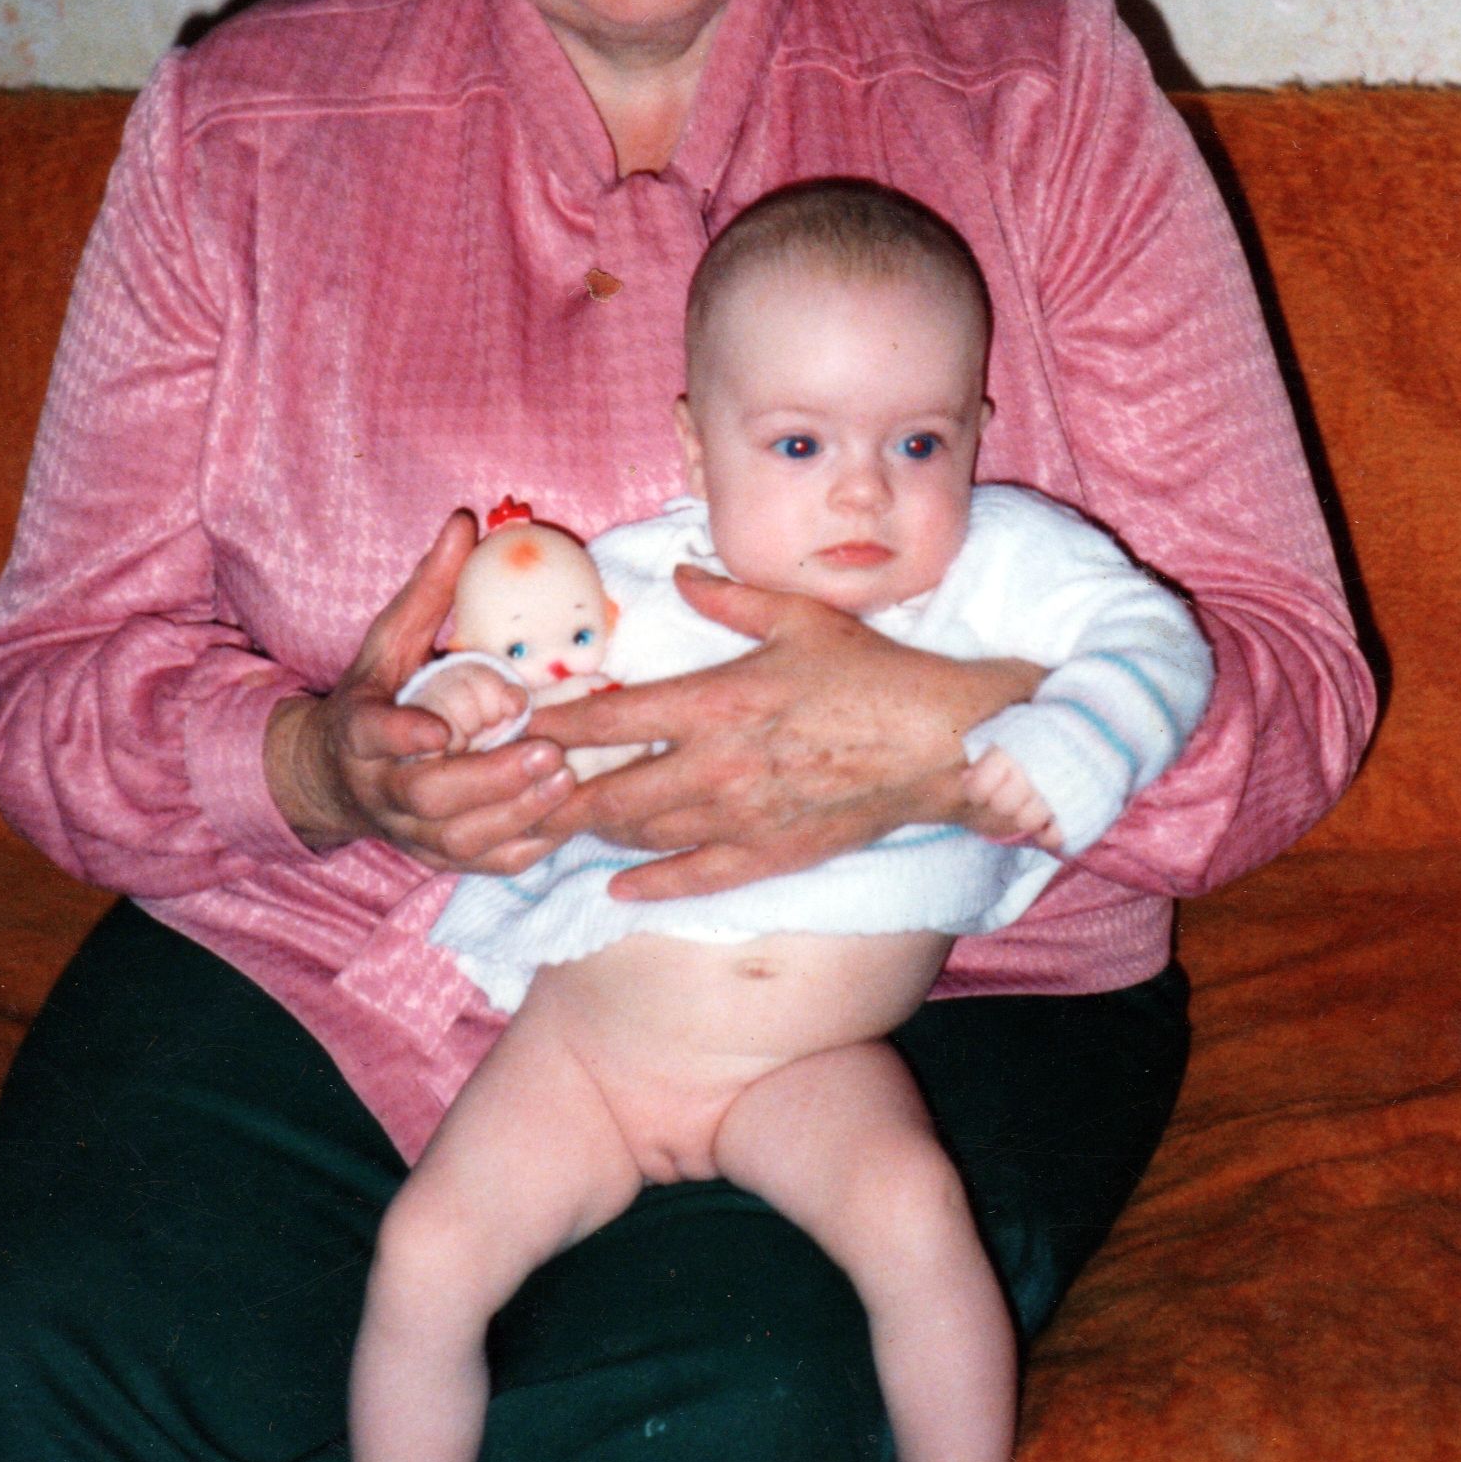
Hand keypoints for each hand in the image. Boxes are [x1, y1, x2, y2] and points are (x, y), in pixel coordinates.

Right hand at [264, 515, 578, 874]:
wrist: (336, 778)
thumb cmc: (375, 697)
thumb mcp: (389, 640)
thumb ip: (428, 588)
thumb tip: (465, 522)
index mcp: (361, 730)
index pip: (375, 736)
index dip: (403, 736)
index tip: (438, 730)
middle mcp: (381, 788)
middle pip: (428, 797)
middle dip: (488, 779)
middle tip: (546, 753)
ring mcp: (410, 832)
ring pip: (460, 840)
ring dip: (516, 814)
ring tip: (567, 781)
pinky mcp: (439, 858)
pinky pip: (484, 864)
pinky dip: (527, 847)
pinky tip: (567, 818)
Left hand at [526, 564, 1043, 899]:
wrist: (941, 743)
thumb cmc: (873, 673)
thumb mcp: (799, 617)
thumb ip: (728, 597)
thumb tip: (677, 574)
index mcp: (716, 701)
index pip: (611, 719)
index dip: (556, 725)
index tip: (520, 726)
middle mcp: (716, 767)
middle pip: (609, 792)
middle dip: (556, 794)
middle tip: (519, 793)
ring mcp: (741, 818)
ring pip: (643, 836)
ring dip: (597, 831)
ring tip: (563, 824)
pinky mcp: (770, 854)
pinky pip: (695, 878)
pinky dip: (650, 886)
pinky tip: (618, 887)